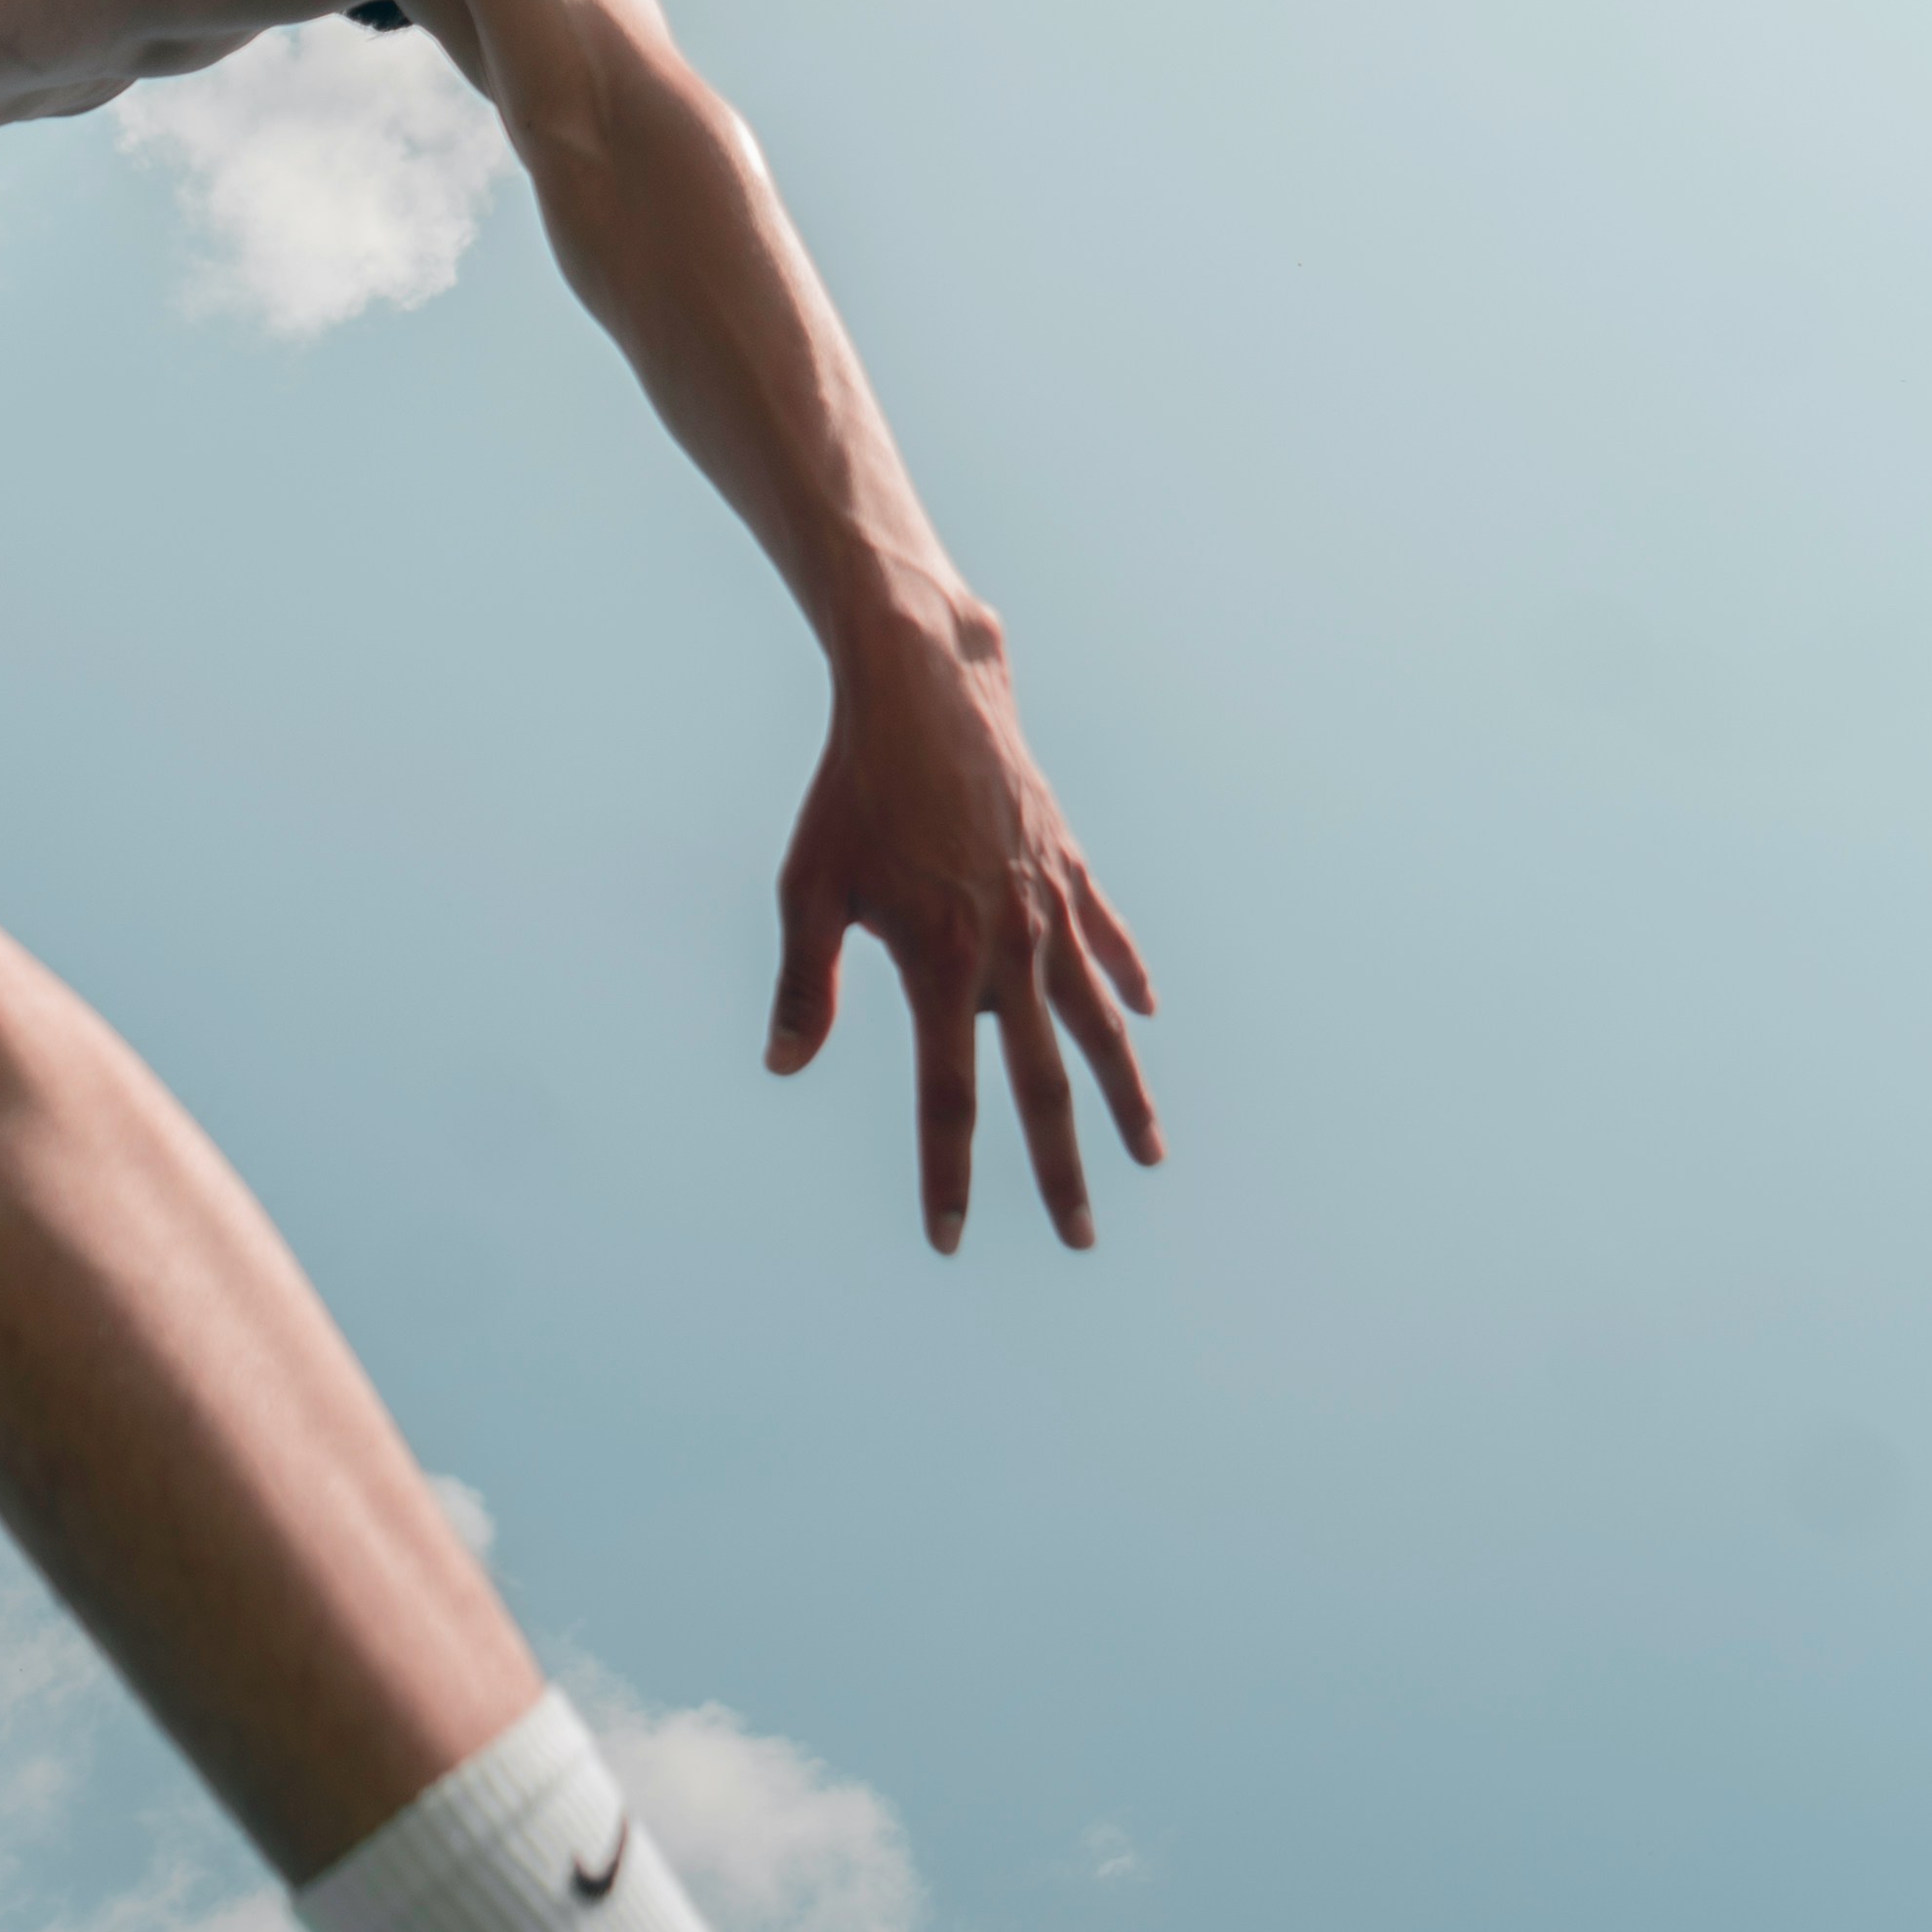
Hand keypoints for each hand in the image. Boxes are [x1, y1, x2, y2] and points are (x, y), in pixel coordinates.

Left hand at [765, 592, 1160, 1254]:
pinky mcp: (1070, 868)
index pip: (947, 1098)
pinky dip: (1128, 979)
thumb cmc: (854, 790)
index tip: (948, 1241)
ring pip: (1100, 1023)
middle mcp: (1011, 948)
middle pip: (1042, 1083)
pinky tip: (1147, 1015)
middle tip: (1079, 1240)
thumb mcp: (810, 886)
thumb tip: (782, 1066)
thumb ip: (804, 983)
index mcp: (941, 963)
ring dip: (1124, 1094)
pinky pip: (1110, 939)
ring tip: (1149, 1155)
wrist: (926, 690)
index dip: (948, 1175)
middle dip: (1060, 1171)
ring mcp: (1051, 909)